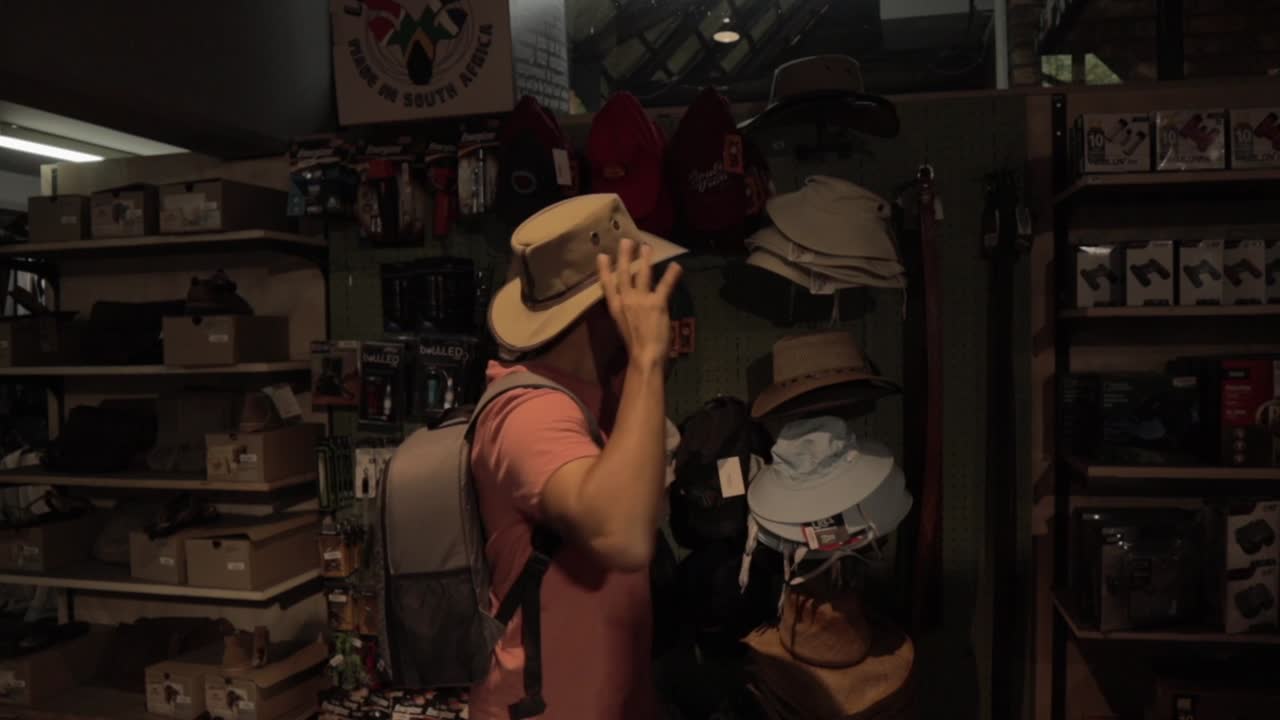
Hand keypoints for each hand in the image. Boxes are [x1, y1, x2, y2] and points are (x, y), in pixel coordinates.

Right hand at [596, 238, 682, 367]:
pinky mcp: (657, 303)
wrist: (644, 355)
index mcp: (615, 307)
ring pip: (642, 274)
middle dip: (624, 256)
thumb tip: (629, 300)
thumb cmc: (635, 345)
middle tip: (626, 240)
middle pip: (624, 273)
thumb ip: (626, 310)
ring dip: (645, 259)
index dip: (604, 269)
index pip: (607, 284)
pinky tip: (677, 265)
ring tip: (647, 247)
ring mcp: (641, 300)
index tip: (601, 255)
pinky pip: (665, 285)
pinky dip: (672, 275)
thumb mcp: (623, 325)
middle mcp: (626, 300)